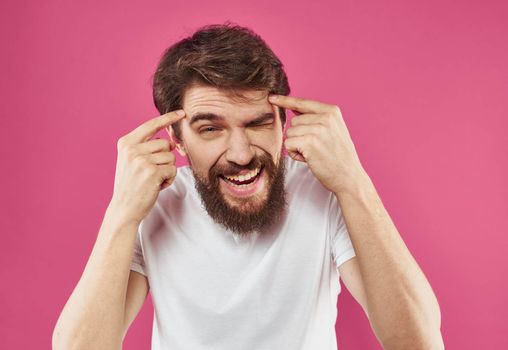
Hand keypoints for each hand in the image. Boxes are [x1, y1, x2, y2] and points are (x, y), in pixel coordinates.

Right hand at [109, 109, 185, 226]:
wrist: (124, 208)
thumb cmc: (132, 185)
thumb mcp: (133, 161)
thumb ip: (147, 147)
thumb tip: (172, 141)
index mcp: (126, 143)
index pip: (151, 125)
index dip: (168, 118)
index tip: (182, 113)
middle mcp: (132, 149)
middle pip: (165, 144)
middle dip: (166, 158)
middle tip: (152, 172)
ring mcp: (141, 160)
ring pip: (171, 157)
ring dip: (167, 170)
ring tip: (153, 180)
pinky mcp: (152, 172)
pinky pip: (173, 170)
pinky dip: (169, 179)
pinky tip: (156, 186)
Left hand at [269, 94, 365, 193]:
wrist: (349, 177)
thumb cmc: (339, 157)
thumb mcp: (334, 130)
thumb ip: (317, 118)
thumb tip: (294, 109)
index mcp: (332, 111)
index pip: (303, 102)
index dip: (285, 100)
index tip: (272, 97)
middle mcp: (325, 117)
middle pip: (293, 121)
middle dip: (299, 136)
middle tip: (316, 148)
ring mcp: (317, 129)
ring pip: (290, 133)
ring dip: (297, 146)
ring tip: (314, 154)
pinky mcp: (309, 142)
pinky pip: (288, 144)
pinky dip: (294, 154)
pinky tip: (308, 159)